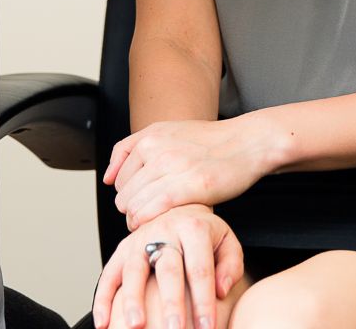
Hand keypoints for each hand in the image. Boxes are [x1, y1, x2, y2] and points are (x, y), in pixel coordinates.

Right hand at [93, 205, 243, 328]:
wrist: (178, 206)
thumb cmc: (205, 234)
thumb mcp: (227, 242)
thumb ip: (230, 266)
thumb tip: (221, 290)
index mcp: (194, 229)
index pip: (200, 269)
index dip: (204, 300)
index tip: (208, 328)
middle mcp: (165, 231)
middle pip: (168, 270)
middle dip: (171, 303)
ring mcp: (139, 239)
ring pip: (134, 270)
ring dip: (133, 300)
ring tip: (136, 326)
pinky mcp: (122, 249)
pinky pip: (109, 274)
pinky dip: (103, 299)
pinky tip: (103, 323)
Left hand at [105, 118, 277, 229]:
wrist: (248, 143)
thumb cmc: (211, 143)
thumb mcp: (168, 132)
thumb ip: (132, 150)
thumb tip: (107, 178)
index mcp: (149, 136)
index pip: (117, 178)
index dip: (129, 196)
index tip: (143, 202)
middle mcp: (157, 149)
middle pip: (123, 194)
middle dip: (132, 210)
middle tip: (150, 216)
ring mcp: (172, 166)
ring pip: (134, 205)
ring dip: (140, 220)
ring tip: (157, 222)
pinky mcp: (190, 185)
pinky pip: (152, 210)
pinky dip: (150, 222)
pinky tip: (162, 222)